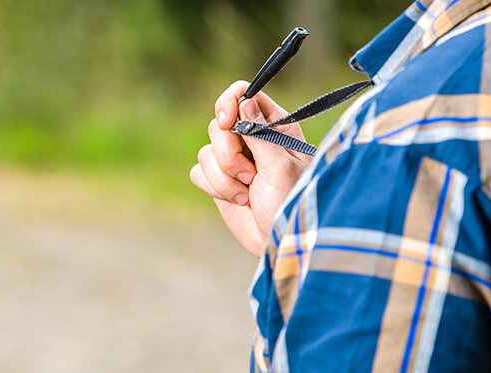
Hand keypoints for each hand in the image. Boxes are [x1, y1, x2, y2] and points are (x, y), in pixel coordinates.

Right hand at [190, 81, 312, 256]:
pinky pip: (199, 172)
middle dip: (228, 154)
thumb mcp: (281, 166)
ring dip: (225, 177)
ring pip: (206, 151)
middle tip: (250, 175)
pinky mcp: (219, 180)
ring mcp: (233, 160)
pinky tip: (239, 200)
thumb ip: (260, 133)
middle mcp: (251, 139)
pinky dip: (215, 188)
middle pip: (219, 125)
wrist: (280, 240)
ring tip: (249, 193)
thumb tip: (245, 101)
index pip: (243, 94)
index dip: (229, 103)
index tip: (229, 123)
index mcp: (274, 127)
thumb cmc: (290, 202)